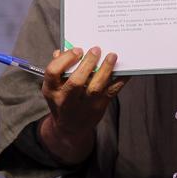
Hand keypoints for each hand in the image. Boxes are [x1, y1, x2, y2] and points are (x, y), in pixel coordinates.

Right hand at [38, 46, 126, 164]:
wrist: (69, 127)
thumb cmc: (62, 100)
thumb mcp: (54, 86)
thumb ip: (58, 68)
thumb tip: (62, 50)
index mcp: (51, 90)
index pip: (53, 72)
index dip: (65, 59)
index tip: (78, 50)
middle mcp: (65, 99)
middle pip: (76, 81)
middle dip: (87, 64)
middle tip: (96, 50)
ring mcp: (82, 105)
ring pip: (95, 88)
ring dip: (105, 70)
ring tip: (112, 56)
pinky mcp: (98, 108)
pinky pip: (111, 92)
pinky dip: (119, 80)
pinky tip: (125, 70)